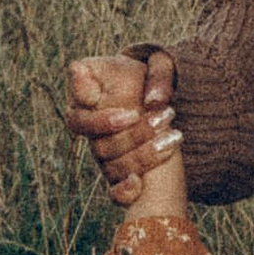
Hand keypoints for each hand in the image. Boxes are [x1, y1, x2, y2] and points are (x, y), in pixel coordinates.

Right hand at [65, 49, 179, 207]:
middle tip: (164, 117)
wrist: (159, 97)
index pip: (79, 120)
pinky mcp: (118, 171)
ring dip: (144, 156)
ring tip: (174, 137)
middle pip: (99, 146)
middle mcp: (88, 130)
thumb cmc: (153, 74)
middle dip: (134, 136)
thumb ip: (155, 73)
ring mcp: (102, 153)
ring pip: (112, 167)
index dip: (102, 123)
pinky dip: (123, 192)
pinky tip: (139, 183)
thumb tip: (151, 100)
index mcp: (86, 101)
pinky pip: (113, 191)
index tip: (131, 114)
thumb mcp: (161, 63)